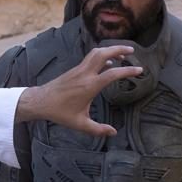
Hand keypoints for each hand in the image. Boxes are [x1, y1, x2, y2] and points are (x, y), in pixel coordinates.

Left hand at [15, 45, 140, 136]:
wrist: (40, 101)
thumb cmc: (60, 113)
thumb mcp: (80, 124)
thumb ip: (98, 129)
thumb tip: (114, 133)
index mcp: (89, 86)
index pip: (113, 74)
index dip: (128, 71)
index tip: (140, 70)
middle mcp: (85, 74)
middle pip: (104, 53)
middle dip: (119, 49)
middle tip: (133, 50)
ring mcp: (79, 69)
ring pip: (96, 53)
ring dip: (110, 50)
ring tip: (123, 54)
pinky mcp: (75, 69)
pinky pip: (90, 58)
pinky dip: (101, 56)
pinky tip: (108, 63)